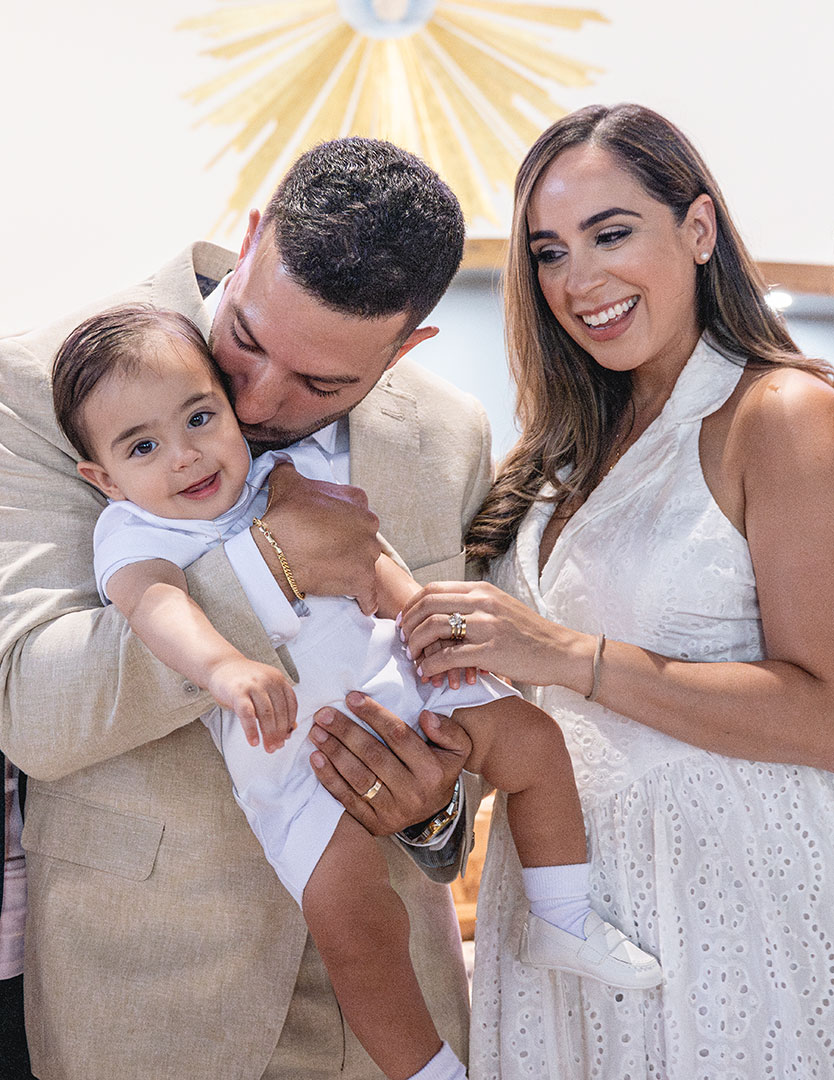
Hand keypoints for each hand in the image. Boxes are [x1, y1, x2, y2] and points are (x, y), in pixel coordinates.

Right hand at [206, 657, 297, 752]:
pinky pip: (248, 715)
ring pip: (266, 714)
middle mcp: (268, 680)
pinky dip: (252, 730)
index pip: (291, 704)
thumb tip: (291, 728)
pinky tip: (254, 741)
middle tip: (277, 746)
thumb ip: (278, 704)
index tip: (287, 737)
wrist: (220, 666)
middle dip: (280, 733)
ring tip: (269, 747)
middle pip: (280, 712)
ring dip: (269, 734)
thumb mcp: (265, 688)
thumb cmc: (243, 681)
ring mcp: (253, 685)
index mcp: (278, 679)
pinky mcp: (238, 692)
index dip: (290, 723)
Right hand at [259, 462, 381, 613]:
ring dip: (353, 570)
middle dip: (349, 545)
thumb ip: (288, 468)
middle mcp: (368, 524)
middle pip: (362, 537)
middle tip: (327, 553)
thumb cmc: (284, 517)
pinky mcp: (363, 580)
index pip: (355, 511)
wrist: (277, 551)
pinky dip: (365, 600)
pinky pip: (369, 594)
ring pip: (365, 563)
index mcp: (357, 499)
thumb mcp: (286, 481)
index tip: (327, 531)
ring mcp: (367, 553)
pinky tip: (360, 604)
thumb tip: (282, 461)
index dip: (339, 522)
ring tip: (333, 575)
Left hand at [309, 691, 471, 834]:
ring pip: (358, 777)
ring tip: (317, 732)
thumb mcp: (457, 749)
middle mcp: (412, 792)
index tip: (352, 698)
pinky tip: (316, 759)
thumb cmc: (439, 770)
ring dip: (334, 752)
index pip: (399, 736)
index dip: (374, 715)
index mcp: (432, 770)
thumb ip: (448, 730)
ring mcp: (392, 810)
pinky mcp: (375, 823)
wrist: (434, 814)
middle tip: (325, 714)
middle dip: (346, 732)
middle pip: (373, 755)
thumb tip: (426, 717)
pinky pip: (348, 799)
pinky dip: (329, 778)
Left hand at [400, 580, 579, 686]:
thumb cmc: (530, 634)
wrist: (561, 651)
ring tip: (413, 658)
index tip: (404, 622)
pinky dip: (431, 666)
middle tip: (403, 641)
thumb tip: (442, 613)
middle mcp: (482, 602)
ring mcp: (486, 626)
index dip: (412, 606)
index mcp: (481, 590)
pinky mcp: (490, 651)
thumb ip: (474, 605)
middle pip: (428, 605)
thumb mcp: (500, 607)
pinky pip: (448, 656)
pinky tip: (427, 674)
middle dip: (408, 625)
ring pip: (433, 628)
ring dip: (416, 644)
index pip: (433, 589)